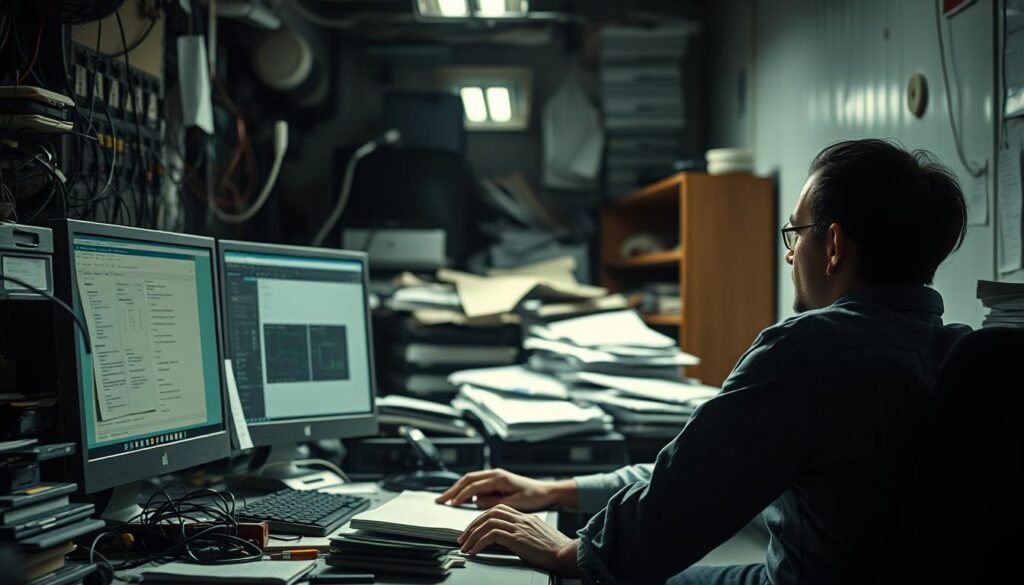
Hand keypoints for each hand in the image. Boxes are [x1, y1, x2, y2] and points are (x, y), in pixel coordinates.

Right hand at [434, 468, 577, 510]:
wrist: (546, 492)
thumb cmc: (534, 497)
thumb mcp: (515, 503)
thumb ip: (494, 502)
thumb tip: (477, 501)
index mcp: (499, 477)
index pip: (473, 485)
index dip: (460, 495)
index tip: (451, 503)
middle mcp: (494, 474)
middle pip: (467, 479)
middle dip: (452, 489)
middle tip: (439, 500)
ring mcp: (494, 477)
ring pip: (469, 480)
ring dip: (456, 489)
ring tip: (445, 499)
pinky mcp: (495, 482)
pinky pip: (476, 484)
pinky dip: (465, 490)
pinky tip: (460, 498)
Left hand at [458, 504, 581, 575]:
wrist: (566, 553)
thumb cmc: (554, 549)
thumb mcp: (535, 537)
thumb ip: (521, 533)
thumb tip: (504, 540)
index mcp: (524, 517)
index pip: (497, 510)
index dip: (481, 519)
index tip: (473, 530)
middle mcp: (520, 518)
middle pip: (489, 514)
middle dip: (472, 526)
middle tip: (463, 538)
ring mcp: (519, 527)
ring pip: (487, 524)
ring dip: (472, 536)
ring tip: (465, 547)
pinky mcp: (517, 538)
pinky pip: (491, 536)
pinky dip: (479, 543)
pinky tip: (475, 551)